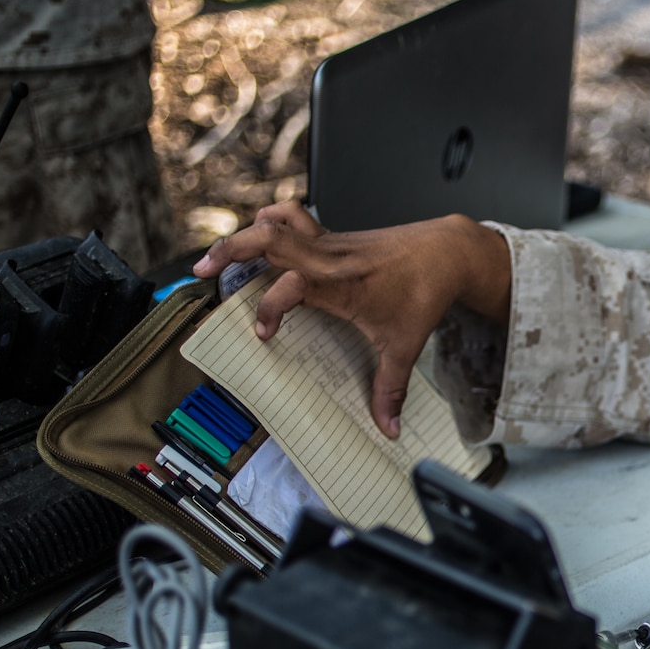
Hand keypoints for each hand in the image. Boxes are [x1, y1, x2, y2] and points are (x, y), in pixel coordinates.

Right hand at [191, 202, 510, 437]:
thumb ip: (391, 387)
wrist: (446, 252)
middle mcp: (328, 258)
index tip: (264, 335)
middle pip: (269, 239)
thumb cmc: (424, 291)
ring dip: (243, 234)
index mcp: (341, 284)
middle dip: (230, 251)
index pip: (290, 288)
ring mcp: (327, 243)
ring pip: (275, 224)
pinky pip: (291, 221)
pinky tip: (257, 240)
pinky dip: (270, 226)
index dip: (270, 309)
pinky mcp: (331, 237)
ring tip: (216, 257)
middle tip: (203, 272)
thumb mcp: (406, 344)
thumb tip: (388, 427)